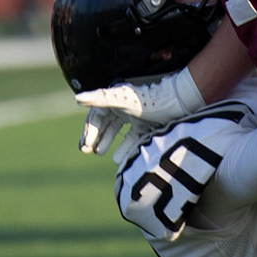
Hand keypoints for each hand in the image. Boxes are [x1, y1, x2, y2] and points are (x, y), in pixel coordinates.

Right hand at [74, 68, 204, 154]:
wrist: (180, 101)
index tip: (84, 146)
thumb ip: (100, 99)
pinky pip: (133, 137)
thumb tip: (76, 98)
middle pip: (105, 123)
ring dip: (107, 141)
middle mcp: (124, 106)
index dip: (89, 130)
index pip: (96, 115)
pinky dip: (125, 147)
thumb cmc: (149, 98)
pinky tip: (119, 159)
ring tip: (100, 152)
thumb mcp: (122, 99)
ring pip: (118, 130)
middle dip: (95, 136)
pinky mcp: (148, 124)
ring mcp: (136, 116)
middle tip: (87, 150)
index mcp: (115, 98)